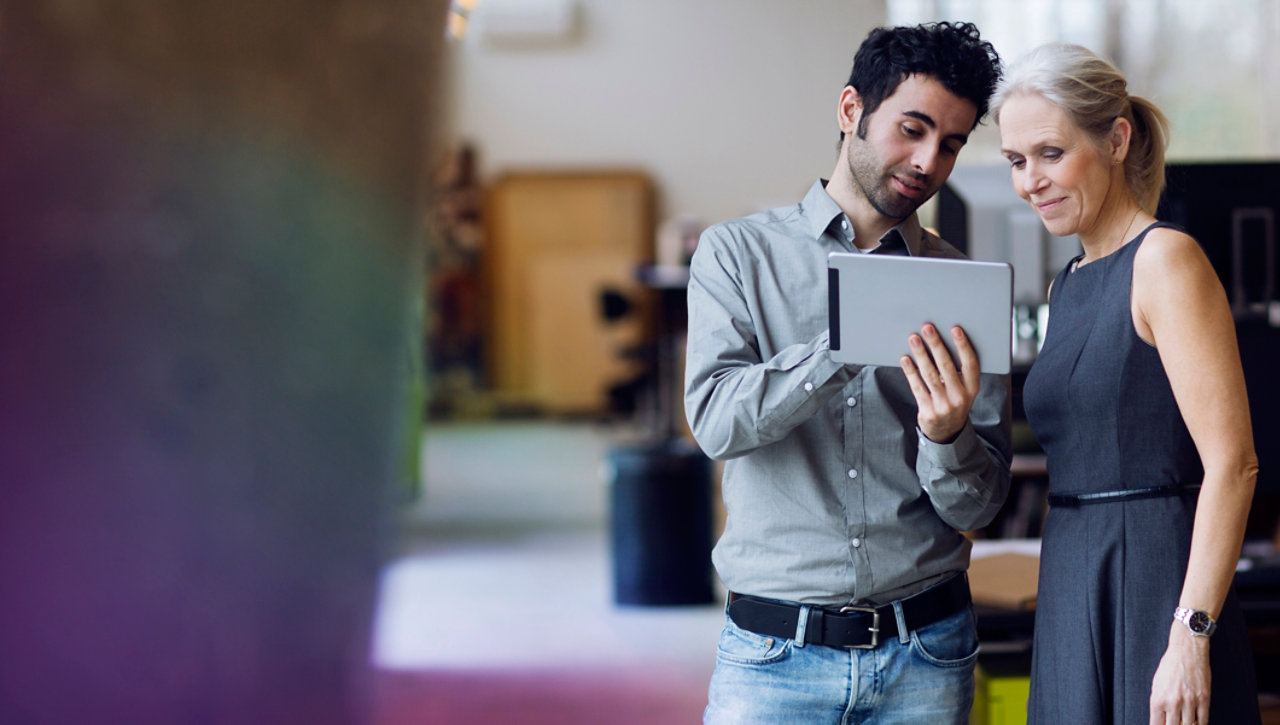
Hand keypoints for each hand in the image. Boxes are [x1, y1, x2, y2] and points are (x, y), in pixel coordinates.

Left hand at [900, 324, 979, 441]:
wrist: (947, 433)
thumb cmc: (954, 401)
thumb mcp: (964, 390)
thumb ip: (957, 372)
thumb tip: (939, 342)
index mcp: (972, 389)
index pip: (970, 364)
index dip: (963, 346)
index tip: (955, 329)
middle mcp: (960, 397)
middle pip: (946, 366)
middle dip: (936, 344)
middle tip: (927, 328)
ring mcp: (943, 405)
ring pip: (929, 375)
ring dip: (920, 354)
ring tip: (914, 339)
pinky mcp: (928, 411)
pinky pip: (917, 387)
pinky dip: (910, 371)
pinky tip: (905, 359)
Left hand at [1149, 622, 1210, 724]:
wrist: (1187, 651)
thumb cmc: (1170, 666)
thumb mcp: (1156, 684)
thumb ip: (1158, 703)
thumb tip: (1160, 719)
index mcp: (1158, 699)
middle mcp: (1173, 703)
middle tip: (1175, 723)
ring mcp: (1189, 702)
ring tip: (1185, 722)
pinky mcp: (1204, 699)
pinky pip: (1203, 720)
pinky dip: (1200, 724)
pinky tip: (1196, 723)